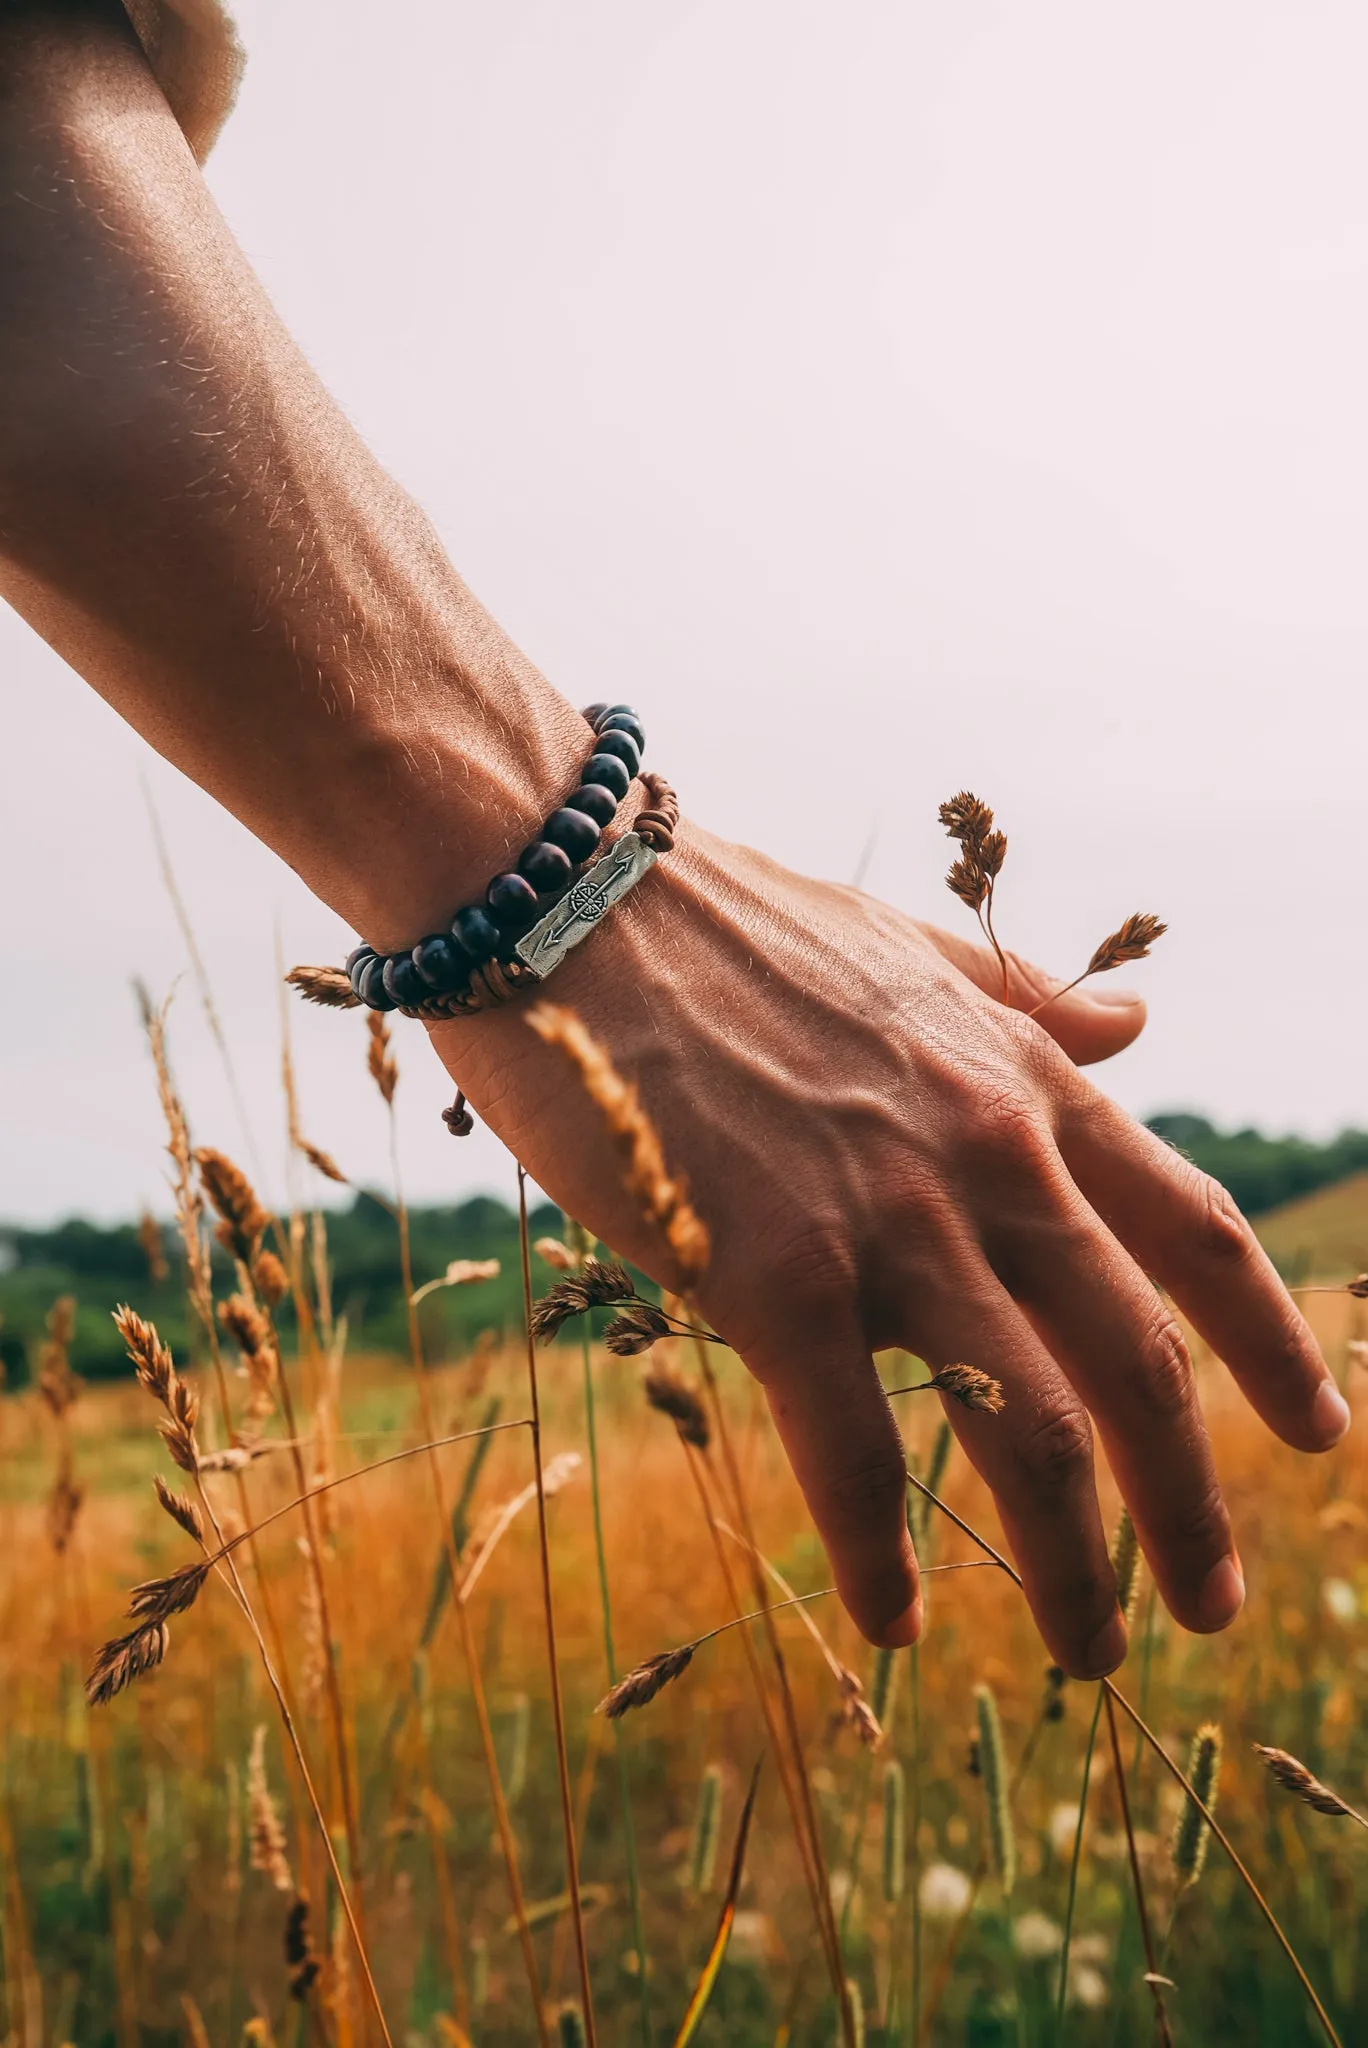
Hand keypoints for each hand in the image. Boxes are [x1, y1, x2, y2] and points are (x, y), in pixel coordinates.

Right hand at [438, 822, 1348, 1676]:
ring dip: (1077, 1566)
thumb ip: (1026, 1004)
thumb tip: (1137, 1031)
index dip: (1271, 1341)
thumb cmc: (720, 922)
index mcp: (1022, 1084)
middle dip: (1193, 1503)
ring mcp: (891, 1221)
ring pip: (1032, 1430)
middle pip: (1142, 1363)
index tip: (1316, 1429)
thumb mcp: (907, 949)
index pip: (1195, 1230)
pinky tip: (895, 1625)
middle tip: (1213, 1600)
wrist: (569, 897)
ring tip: (1090, 1649)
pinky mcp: (775, 1275)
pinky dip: (884, 1557)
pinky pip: (853, 1454)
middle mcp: (990, 1159)